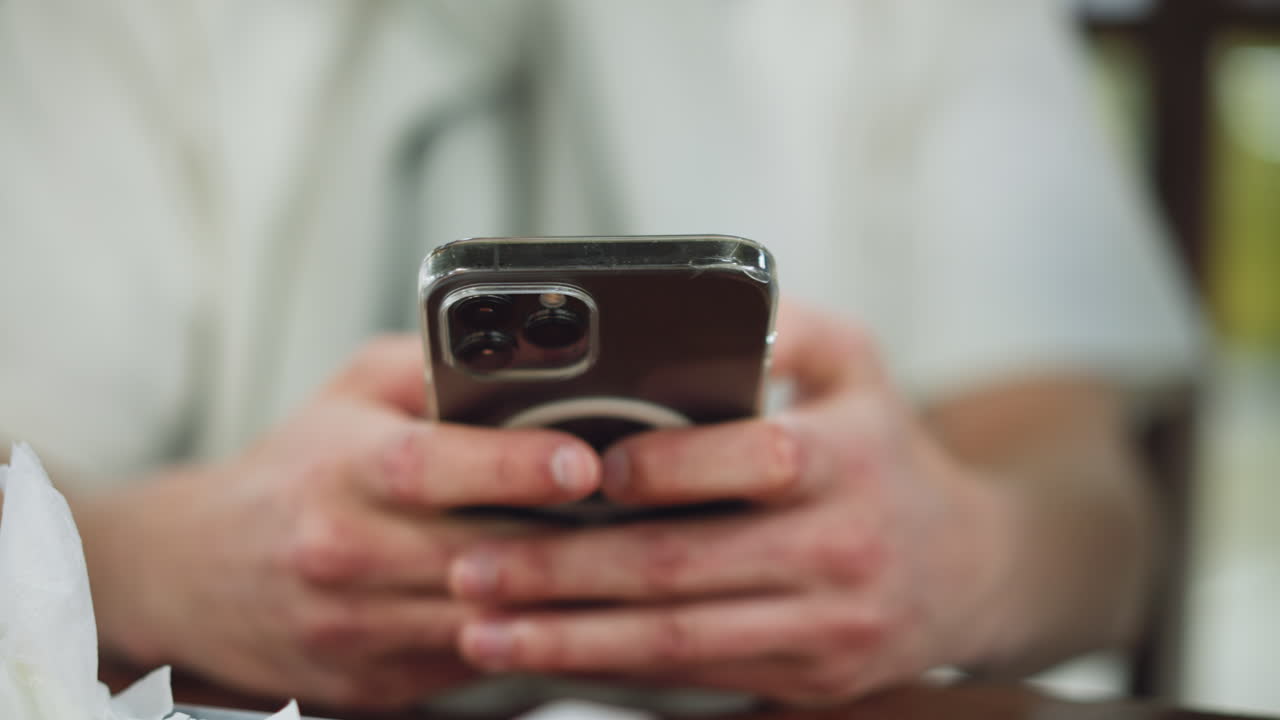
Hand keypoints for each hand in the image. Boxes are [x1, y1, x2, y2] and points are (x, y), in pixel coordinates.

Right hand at [77, 336, 602, 708]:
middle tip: (651, 511)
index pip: (429, 466)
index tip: (585, 462)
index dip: (513, 466)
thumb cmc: (296, 469)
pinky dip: (538, 637)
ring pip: (491, 621)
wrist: (197, 574)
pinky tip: (584, 608)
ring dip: (569, 596)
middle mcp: (345, 553)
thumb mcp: (353, 391)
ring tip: (636, 560)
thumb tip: (527, 348)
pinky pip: (482, 664)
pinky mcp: (381, 682)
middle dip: (575, 537)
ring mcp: (361, 629)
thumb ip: (434, 364)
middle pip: (480, 554)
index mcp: (340, 469)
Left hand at [445, 304, 1014, 703]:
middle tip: (472, 566)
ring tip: (485, 630)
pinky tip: (553, 657)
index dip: (660, 470)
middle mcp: (842, 548)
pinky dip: (617, 670)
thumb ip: (783, 325)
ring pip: (679, 640)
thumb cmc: (888, 451)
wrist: (972, 569)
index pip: (751, 460)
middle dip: (564, 571)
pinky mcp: (811, 678)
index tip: (577, 470)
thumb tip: (696, 303)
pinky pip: (699, 677)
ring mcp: (828, 626)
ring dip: (571, 639)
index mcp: (849, 457)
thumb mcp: (858, 364)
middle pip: (684, 566)